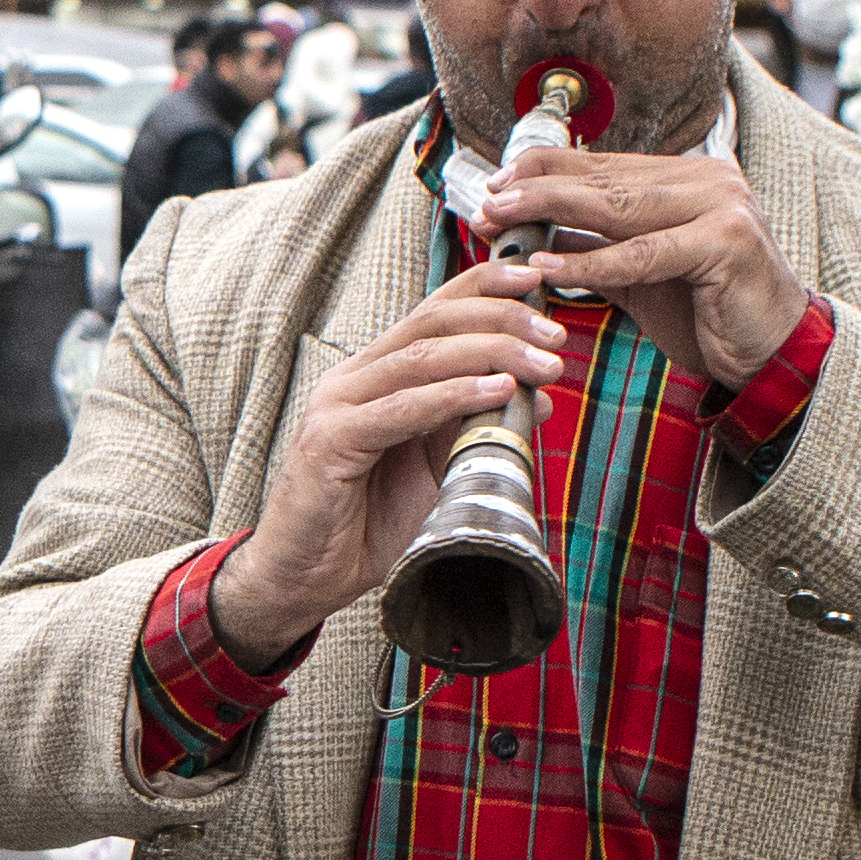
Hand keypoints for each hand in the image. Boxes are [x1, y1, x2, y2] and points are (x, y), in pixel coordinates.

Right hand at [210, 260, 566, 660]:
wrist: (305, 576)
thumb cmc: (367, 523)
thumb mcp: (437, 466)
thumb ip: (476, 425)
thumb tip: (537, 394)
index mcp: (376, 374)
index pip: (434, 310)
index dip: (486, 287)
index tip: (541, 283)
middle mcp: (353, 378)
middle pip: (433, 323)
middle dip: (502, 319)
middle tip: (555, 336)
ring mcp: (336, 405)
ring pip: (421, 357)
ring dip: (491, 354)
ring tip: (543, 364)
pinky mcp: (329, 441)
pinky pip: (400, 409)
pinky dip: (453, 396)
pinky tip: (497, 392)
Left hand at [485, 143, 808, 388]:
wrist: (773, 353)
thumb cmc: (707, 314)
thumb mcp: (638, 276)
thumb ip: (594, 248)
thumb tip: (534, 233)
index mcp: (687, 178)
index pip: (604, 166)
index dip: (545, 173)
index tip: (495, 186)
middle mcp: (707, 180)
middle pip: (605, 180)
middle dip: (538, 190)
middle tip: (488, 199)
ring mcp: (722, 206)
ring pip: (619, 207)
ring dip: (552, 211)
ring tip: (501, 218)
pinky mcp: (727, 243)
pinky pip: (642, 254)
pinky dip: (590, 262)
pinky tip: (546, 267)